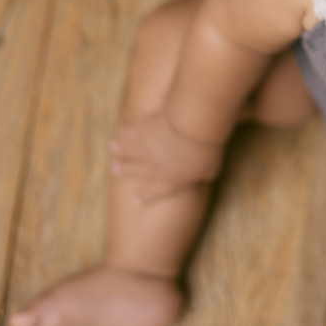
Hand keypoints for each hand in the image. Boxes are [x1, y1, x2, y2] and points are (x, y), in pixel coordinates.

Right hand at [109, 110, 224, 202]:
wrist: (192, 127)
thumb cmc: (207, 150)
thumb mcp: (211, 169)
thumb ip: (205, 174)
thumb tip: (206, 173)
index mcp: (170, 180)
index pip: (154, 192)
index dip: (144, 196)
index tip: (135, 199)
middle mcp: (152, 167)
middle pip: (132, 169)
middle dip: (122, 169)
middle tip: (116, 167)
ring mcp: (144, 148)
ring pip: (124, 150)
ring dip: (118, 149)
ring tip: (113, 147)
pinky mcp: (141, 129)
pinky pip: (126, 132)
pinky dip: (123, 131)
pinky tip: (122, 129)